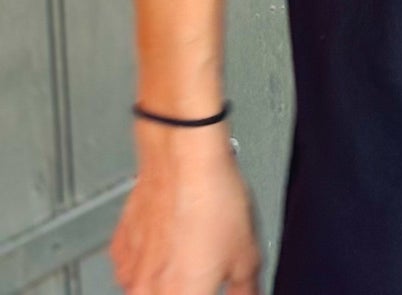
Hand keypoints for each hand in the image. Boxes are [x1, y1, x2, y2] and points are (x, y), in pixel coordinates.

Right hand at [111, 121, 261, 292]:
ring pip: (148, 291)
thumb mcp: (247, 253)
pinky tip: (172, 240)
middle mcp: (146, 293)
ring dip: (168, 280)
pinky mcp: (119, 249)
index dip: (212, 291)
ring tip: (192, 253)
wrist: (183, 155)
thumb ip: (245, 289)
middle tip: (205, 274)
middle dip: (191, 286)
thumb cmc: (211, 198)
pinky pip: (135, 269)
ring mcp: (128, 273)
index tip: (218, 287)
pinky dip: (152, 262)